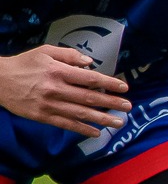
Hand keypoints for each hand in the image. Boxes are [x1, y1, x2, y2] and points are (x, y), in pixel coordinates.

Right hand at [0, 46, 129, 135]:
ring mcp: (49, 105)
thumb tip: (90, 63)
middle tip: (128, 106)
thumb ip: (69, 55)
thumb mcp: (45, 51)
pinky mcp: (42, 116)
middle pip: (89, 98)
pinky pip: (66, 124)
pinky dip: (82, 129)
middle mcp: (56, 89)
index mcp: (58, 71)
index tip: (124, 87)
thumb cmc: (24, 63)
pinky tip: (96, 132)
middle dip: (111, 103)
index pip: (90, 79)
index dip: (109, 83)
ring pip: (80, 113)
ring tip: (119, 122)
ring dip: (102, 118)